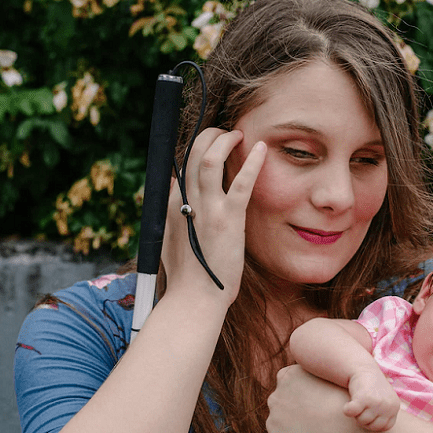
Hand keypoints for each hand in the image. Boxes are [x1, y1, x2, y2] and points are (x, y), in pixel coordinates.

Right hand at [162, 128, 266, 303]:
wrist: (194, 299)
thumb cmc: (187, 276)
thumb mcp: (171, 241)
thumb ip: (175, 216)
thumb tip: (177, 197)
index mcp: (171, 206)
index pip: (181, 165)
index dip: (196, 150)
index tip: (210, 145)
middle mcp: (185, 201)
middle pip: (193, 153)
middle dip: (209, 135)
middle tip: (226, 133)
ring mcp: (206, 209)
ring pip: (210, 158)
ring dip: (225, 139)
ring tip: (239, 134)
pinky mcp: (228, 219)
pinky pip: (241, 182)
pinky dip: (252, 162)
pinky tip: (261, 149)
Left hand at [267, 365, 353, 432]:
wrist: (343, 425)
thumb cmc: (343, 400)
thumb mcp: (326, 376)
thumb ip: (313, 379)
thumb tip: (316, 387)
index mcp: (286, 377)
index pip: (288, 386)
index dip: (304, 396)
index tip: (317, 403)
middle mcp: (274, 398)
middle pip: (282, 407)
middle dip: (295, 413)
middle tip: (318, 420)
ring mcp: (272, 421)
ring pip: (281, 427)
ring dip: (294, 430)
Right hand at [345, 370, 400, 430]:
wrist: (363, 368)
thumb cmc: (372, 387)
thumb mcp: (384, 400)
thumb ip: (385, 414)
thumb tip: (380, 431)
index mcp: (394, 407)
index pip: (383, 428)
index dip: (373, 423)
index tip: (368, 412)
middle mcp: (387, 405)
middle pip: (372, 426)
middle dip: (363, 419)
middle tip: (362, 407)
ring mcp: (376, 402)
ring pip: (361, 421)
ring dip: (356, 414)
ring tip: (357, 402)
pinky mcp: (363, 398)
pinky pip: (351, 412)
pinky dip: (347, 410)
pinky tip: (347, 404)